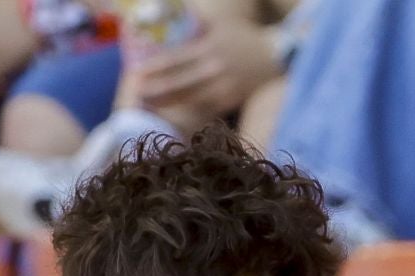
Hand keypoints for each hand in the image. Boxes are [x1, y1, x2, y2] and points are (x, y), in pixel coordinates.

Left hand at [132, 17, 278, 124]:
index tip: (137, 75)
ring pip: (191, 97)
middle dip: (157, 90)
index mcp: (207, 47)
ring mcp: (224, 85)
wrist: (277, 55)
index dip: (154, 68)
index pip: (175, 59)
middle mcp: (213, 67)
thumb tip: (179, 21)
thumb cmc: (245, 38)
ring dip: (169, 103)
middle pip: (179, 81)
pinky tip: (178, 116)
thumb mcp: (221, 25)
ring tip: (150, 107)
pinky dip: (192, 111)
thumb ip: (199, 24)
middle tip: (137, 96)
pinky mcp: (233, 98)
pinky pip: (208, 107)